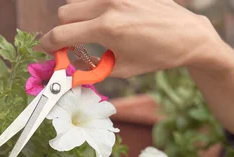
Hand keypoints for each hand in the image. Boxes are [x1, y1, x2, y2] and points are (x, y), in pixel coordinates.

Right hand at [41, 0, 225, 77]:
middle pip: (65, 12)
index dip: (48, 44)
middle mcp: (109, 5)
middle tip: (72, 44)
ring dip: (79, 17)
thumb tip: (72, 72)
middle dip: (64, 29)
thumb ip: (94, 69)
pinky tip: (111, 21)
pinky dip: (96, 8)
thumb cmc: (158, 56)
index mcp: (107, 28)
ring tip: (94, 32)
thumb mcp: (124, 69)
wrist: (188, 36)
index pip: (62, 33)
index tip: (45, 49)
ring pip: (80, 0)